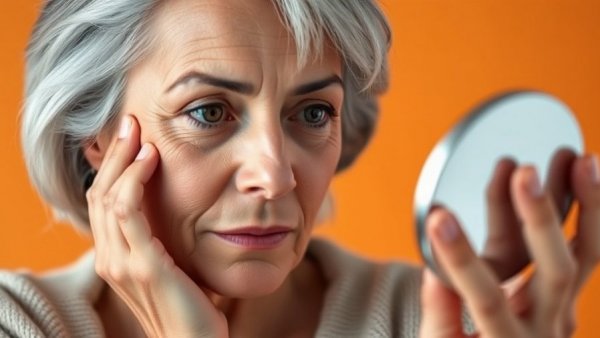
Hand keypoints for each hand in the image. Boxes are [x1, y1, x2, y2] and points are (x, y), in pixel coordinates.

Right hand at [87, 115, 227, 337]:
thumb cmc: (190, 306)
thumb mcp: (171, 267)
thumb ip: (161, 242)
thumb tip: (172, 213)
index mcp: (114, 258)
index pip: (102, 203)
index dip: (112, 168)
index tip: (129, 139)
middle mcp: (110, 259)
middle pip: (99, 193)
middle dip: (113, 154)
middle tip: (129, 123)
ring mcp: (122, 264)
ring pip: (109, 196)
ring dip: (123, 159)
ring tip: (140, 133)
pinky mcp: (143, 266)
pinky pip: (128, 211)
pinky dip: (135, 180)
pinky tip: (150, 160)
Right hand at [419, 155, 599, 336]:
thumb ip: (439, 313)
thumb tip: (434, 270)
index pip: (485, 297)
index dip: (460, 257)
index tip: (439, 218)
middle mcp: (548, 326)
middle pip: (554, 272)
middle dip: (539, 218)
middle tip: (524, 172)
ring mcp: (565, 307)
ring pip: (588, 255)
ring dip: (587, 205)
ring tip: (580, 160)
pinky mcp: (569, 291)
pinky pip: (589, 249)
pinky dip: (591, 212)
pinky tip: (587, 174)